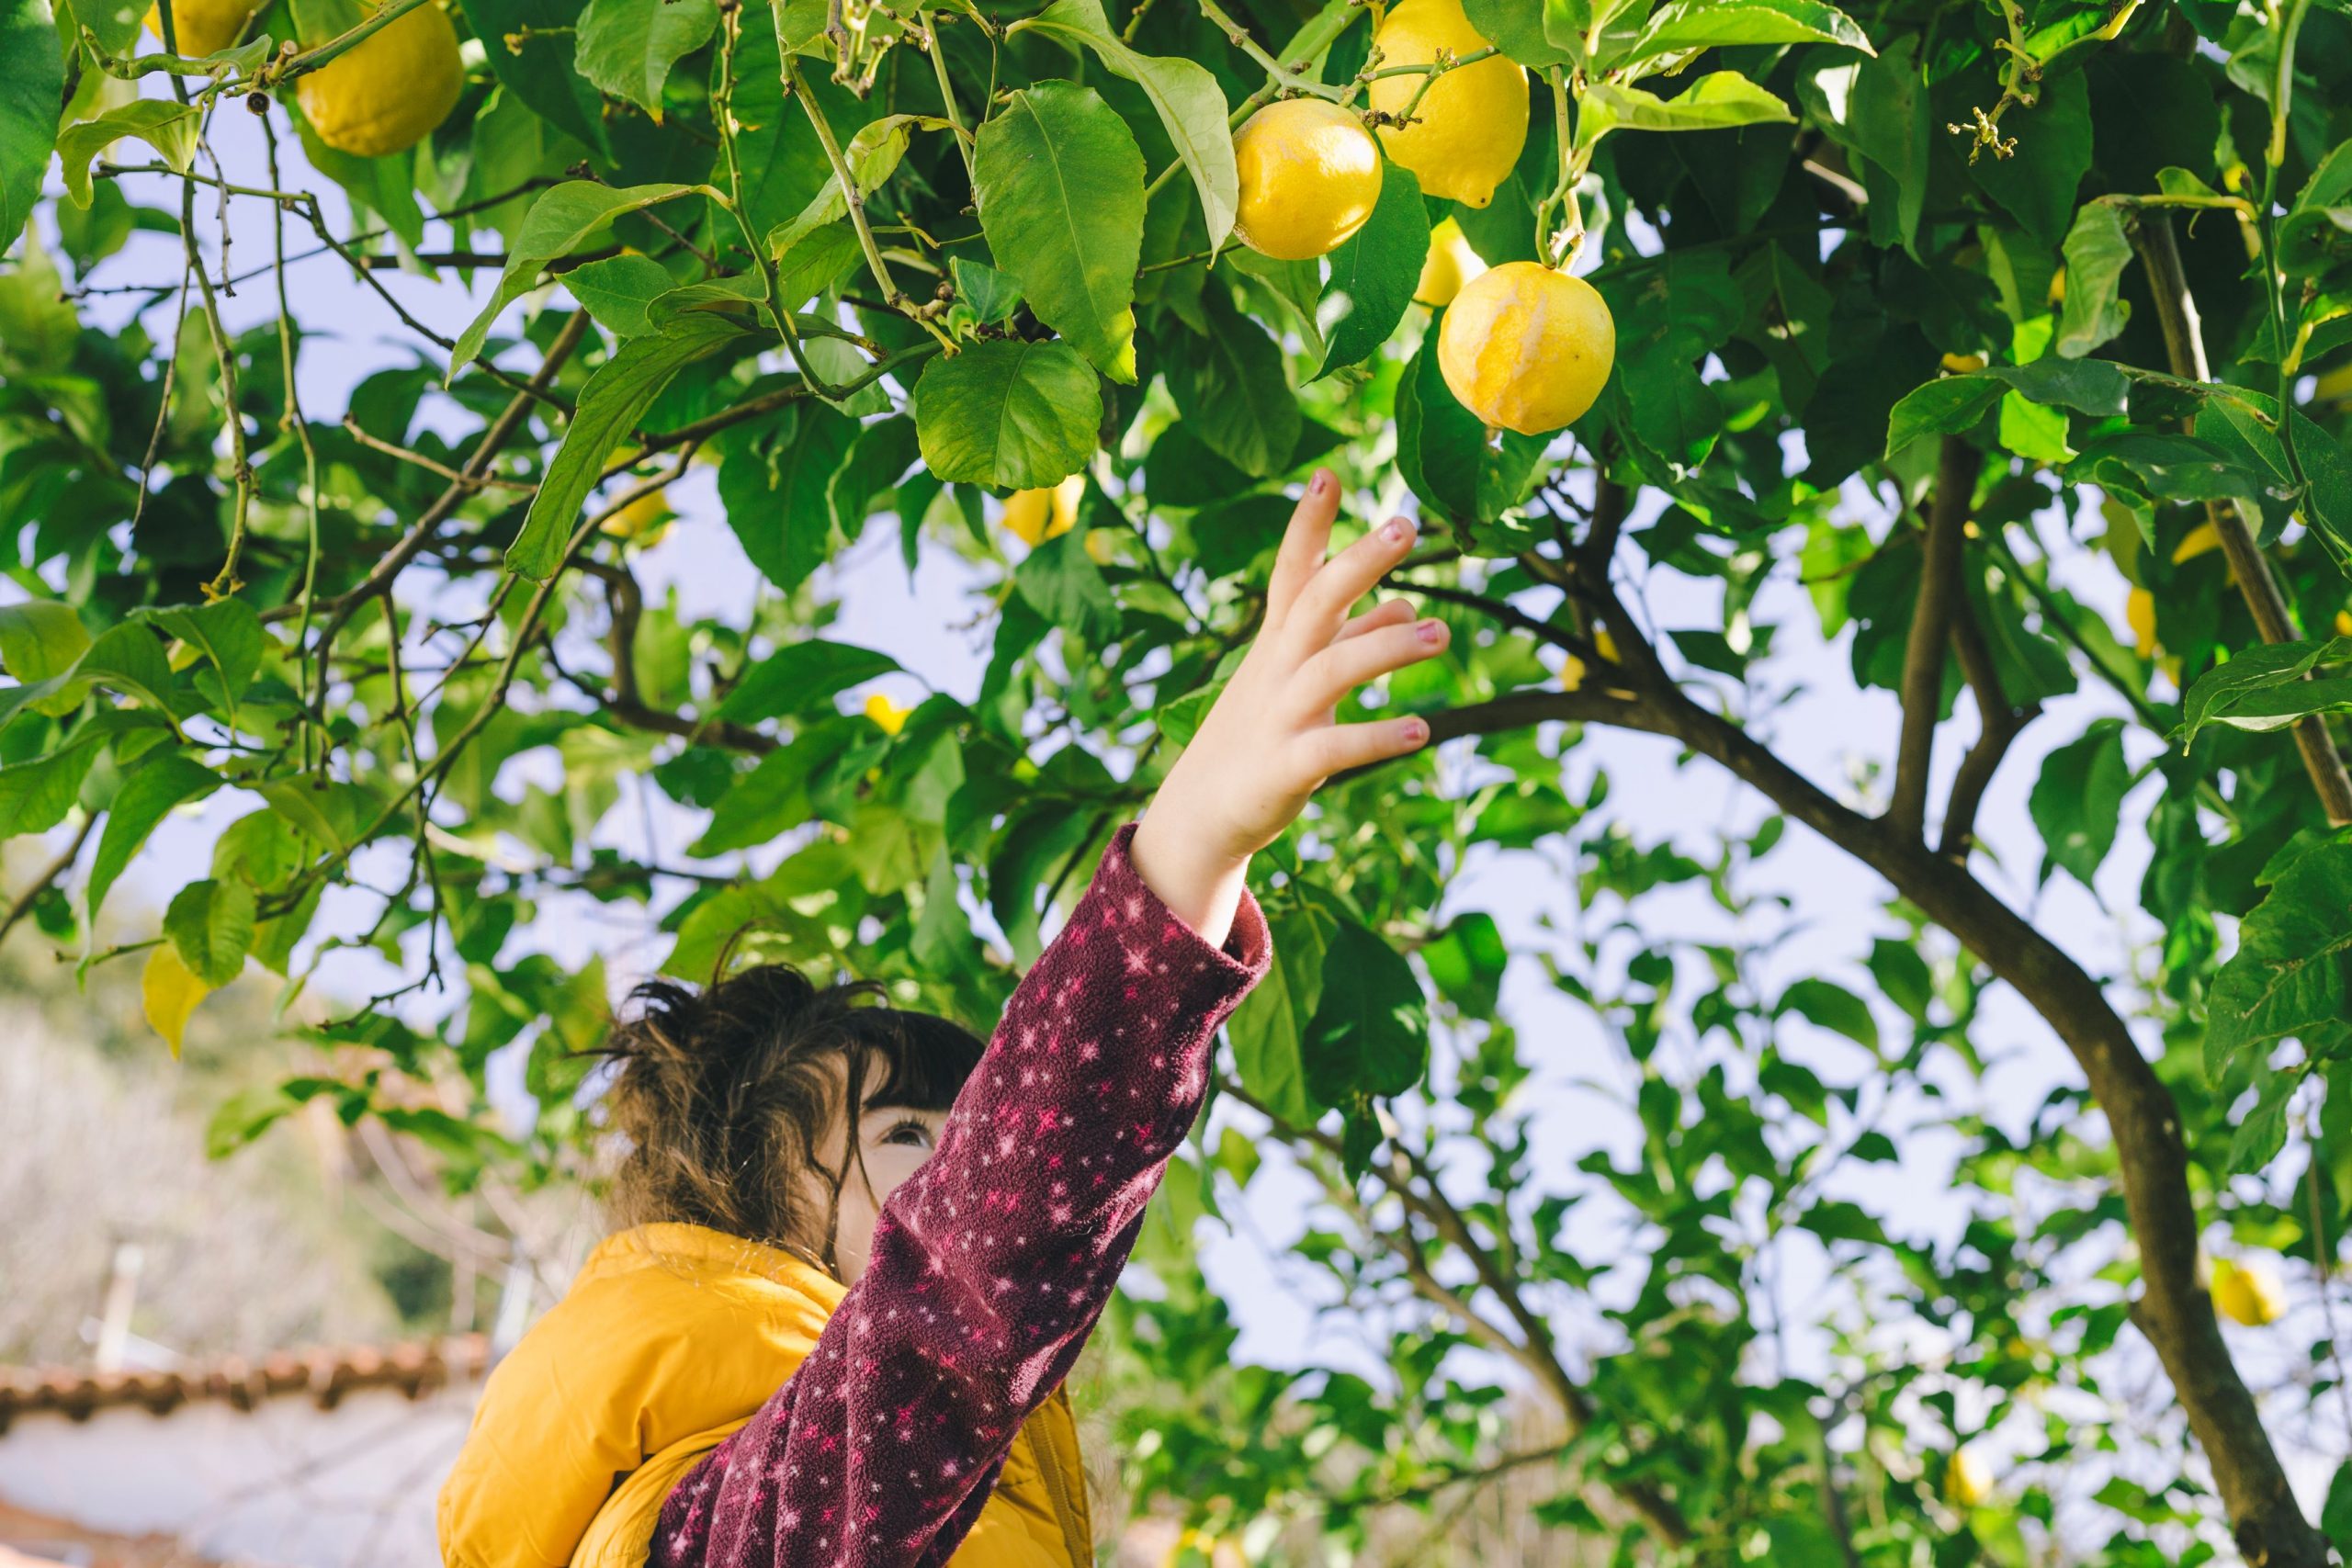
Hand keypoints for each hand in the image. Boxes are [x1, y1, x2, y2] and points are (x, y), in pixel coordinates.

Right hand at [1132, 468, 1446, 943]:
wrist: (1204, 814)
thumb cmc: (1259, 734)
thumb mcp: (1301, 677)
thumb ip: (1354, 637)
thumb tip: (1407, 602)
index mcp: (1278, 642)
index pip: (1291, 572)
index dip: (1308, 526)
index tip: (1327, 473)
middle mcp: (1276, 668)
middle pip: (1314, 603)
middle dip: (1356, 561)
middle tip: (1406, 526)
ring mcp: (1279, 716)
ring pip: (1331, 669)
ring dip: (1387, 648)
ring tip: (1443, 633)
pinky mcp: (1287, 767)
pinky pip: (1334, 748)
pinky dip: (1377, 737)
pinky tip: (1421, 731)